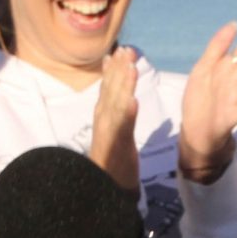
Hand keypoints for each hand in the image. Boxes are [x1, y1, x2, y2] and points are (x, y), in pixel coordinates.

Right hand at [90, 47, 140, 193]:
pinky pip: (122, 128)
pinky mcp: (116, 146)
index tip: (121, 50)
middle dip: (118, 70)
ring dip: (122, 85)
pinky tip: (133, 102)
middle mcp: (103, 121)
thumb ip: (120, 112)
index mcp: (104, 116)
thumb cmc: (115, 159)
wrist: (107, 187)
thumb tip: (127, 95)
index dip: (113, 69)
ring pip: (115, 104)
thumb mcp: (118, 132)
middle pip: (110, 90)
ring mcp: (109, 133)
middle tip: (126, 50)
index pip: (108, 88)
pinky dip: (126, 114)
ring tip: (130, 67)